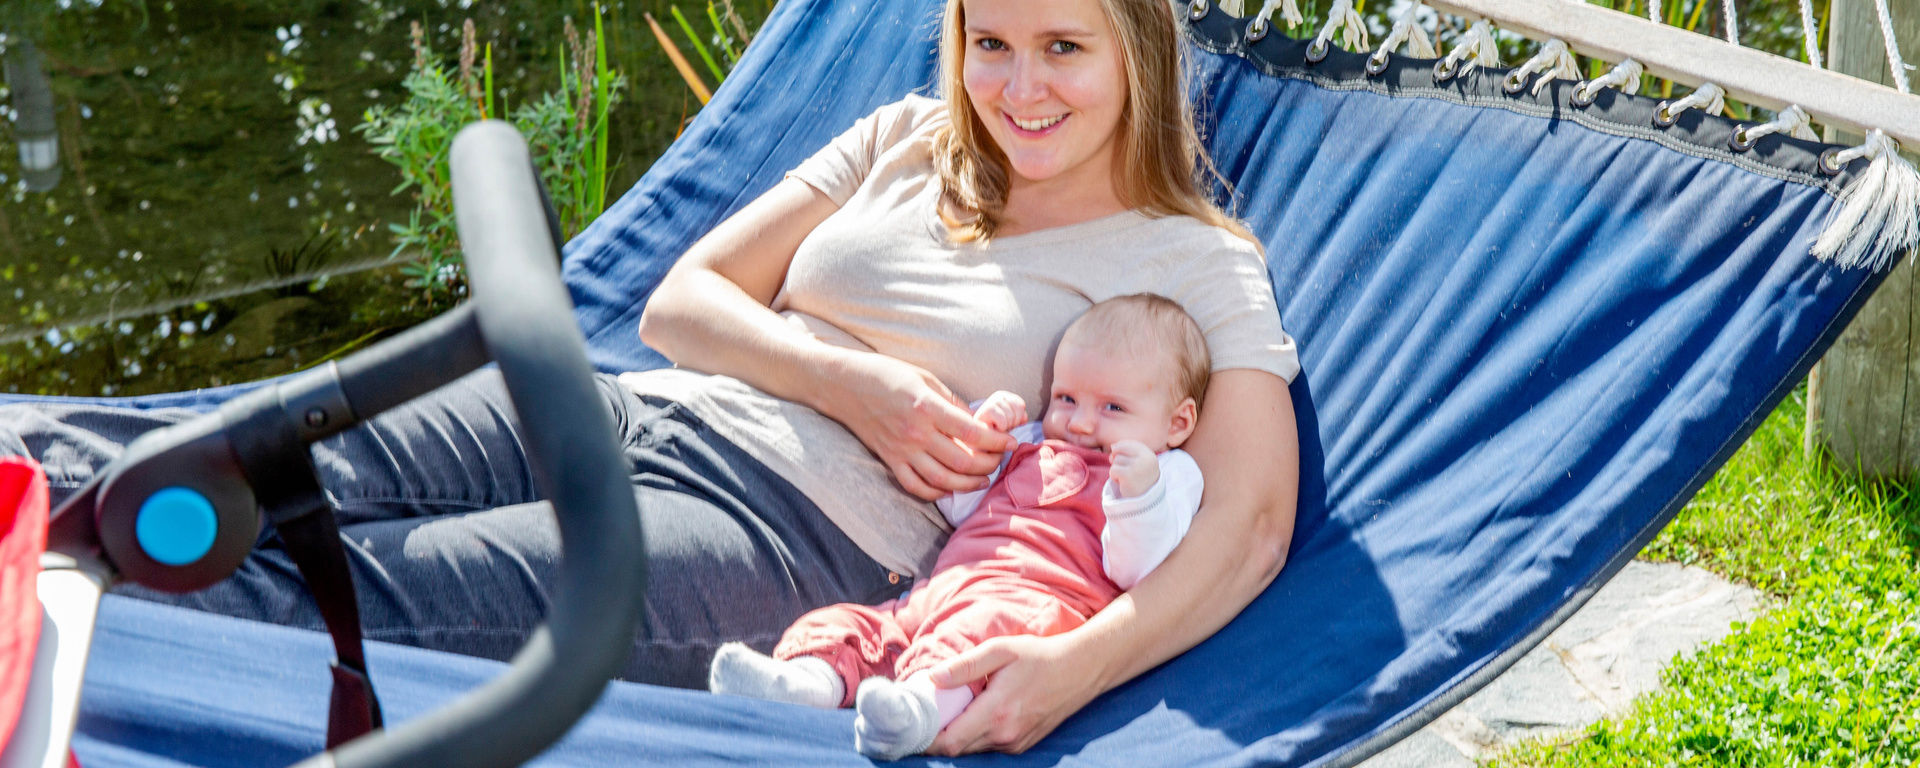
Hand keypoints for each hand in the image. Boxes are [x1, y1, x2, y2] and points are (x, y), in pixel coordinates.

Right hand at [826, 352, 1017, 500]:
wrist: (844, 385)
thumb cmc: (886, 375)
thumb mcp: (925, 378)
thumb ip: (951, 402)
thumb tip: (977, 421)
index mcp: (927, 408)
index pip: (971, 432)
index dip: (997, 440)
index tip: (1010, 441)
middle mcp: (915, 433)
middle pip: (962, 460)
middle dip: (988, 463)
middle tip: (1000, 459)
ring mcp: (901, 450)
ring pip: (943, 478)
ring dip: (968, 483)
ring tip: (984, 478)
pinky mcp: (889, 460)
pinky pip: (916, 486)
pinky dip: (936, 492)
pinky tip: (951, 486)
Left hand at [926, 634, 1099, 755]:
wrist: (1080, 669)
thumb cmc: (1039, 656)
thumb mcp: (1000, 650)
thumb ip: (964, 666)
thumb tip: (932, 679)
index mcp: (997, 713)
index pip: (950, 742)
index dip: (927, 739)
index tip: (913, 725)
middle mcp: (1006, 734)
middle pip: (958, 750)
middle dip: (937, 736)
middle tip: (923, 716)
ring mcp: (1016, 742)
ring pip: (973, 749)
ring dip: (957, 735)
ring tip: (947, 711)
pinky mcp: (1023, 743)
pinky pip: (990, 746)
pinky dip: (975, 735)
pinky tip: (974, 713)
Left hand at [1107, 440, 1157, 497]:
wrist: (1144, 501)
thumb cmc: (1139, 480)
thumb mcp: (1138, 463)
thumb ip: (1127, 452)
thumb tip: (1113, 446)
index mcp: (1149, 454)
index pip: (1129, 443)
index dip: (1121, 450)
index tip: (1124, 462)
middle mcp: (1145, 458)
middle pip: (1120, 450)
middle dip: (1118, 460)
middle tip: (1125, 472)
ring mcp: (1137, 466)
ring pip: (1115, 460)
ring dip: (1117, 470)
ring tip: (1126, 478)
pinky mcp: (1128, 475)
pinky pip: (1113, 470)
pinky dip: (1114, 477)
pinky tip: (1122, 483)